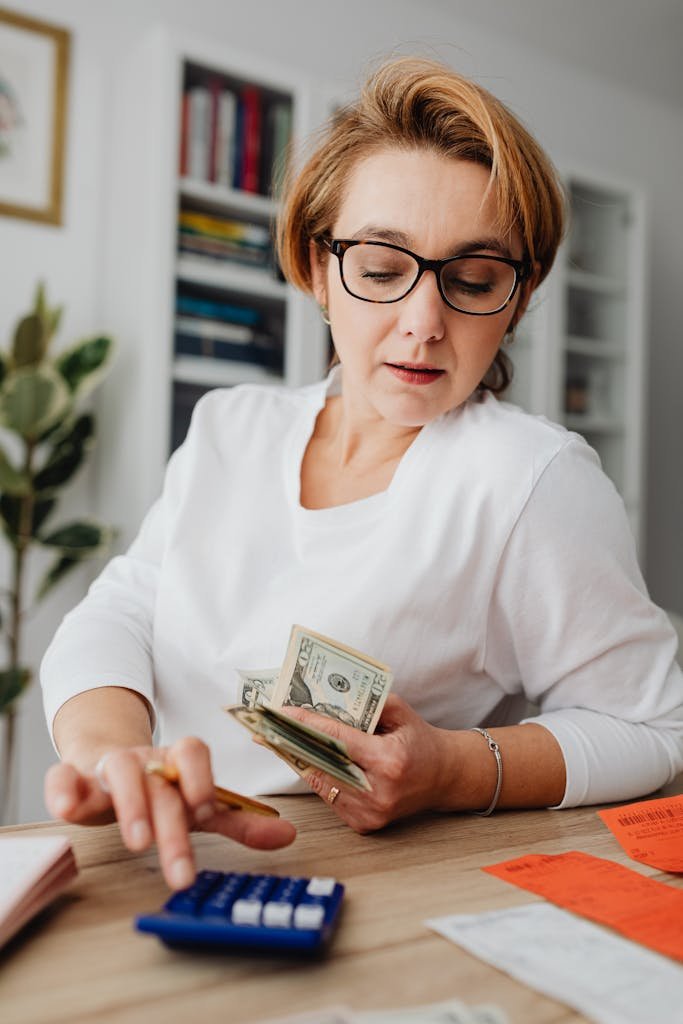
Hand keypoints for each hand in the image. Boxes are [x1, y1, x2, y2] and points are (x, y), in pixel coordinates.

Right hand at [44, 737, 295, 888]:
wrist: (107, 760)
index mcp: (176, 762)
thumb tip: (288, 835)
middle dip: (172, 828)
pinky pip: (64, 776)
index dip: (200, 779)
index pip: (192, 753)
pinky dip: (63, 789)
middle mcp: (146, 760)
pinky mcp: (75, 779)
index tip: (205, 812)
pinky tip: (65, 809)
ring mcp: (109, 767)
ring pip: (119, 772)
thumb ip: (237, 819)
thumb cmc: (159, 788)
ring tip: (137, 841)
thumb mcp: (198, 804)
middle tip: (181, 872)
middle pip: (161, 785)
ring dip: (130, 805)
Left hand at [281, 694, 447, 832]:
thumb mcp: (399, 712)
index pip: (337, 740)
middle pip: (323, 763)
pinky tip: (306, 760)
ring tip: (280, 739)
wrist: (443, 777)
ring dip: (302, 761)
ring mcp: (371, 813)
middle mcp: (379, 791)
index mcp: (390, 760)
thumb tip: (325, 702)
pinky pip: (331, 797)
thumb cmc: (420, 741)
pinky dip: (319, 778)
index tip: (282, 712)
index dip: (307, 724)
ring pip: (322, 783)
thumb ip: (366, 705)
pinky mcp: (365, 824)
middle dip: (295, 742)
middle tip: (268, 727)